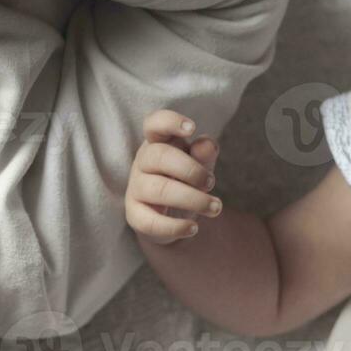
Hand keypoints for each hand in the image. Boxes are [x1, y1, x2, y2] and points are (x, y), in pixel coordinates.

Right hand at [125, 109, 221, 245]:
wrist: (173, 215)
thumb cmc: (186, 180)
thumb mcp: (200, 164)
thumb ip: (204, 154)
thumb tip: (206, 144)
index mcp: (158, 142)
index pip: (154, 124)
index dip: (170, 122)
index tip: (191, 128)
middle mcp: (142, 162)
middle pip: (159, 156)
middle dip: (191, 169)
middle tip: (212, 182)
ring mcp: (136, 188)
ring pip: (159, 189)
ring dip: (193, 199)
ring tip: (215, 208)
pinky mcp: (135, 215)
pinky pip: (150, 222)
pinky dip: (175, 227)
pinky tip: (193, 228)